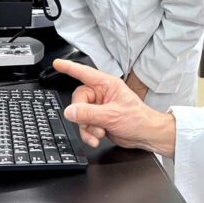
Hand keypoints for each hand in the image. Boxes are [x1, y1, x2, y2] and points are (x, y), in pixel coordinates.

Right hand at [53, 59, 176, 156]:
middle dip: (82, 116)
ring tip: (99, 132)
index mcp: (107, 85)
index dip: (69, 67)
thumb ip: (88, 113)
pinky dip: (88, 133)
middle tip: (92, 124)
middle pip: (78, 100)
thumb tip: (70, 111)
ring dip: (86, 127)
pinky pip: (84, 125)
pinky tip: (96, 138)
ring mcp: (99, 107)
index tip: (57, 63)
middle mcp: (102, 94)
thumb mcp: (112, 115)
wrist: (146, 135)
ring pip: (80, 115)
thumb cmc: (138, 119)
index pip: (84, 73)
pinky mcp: (99, 119)